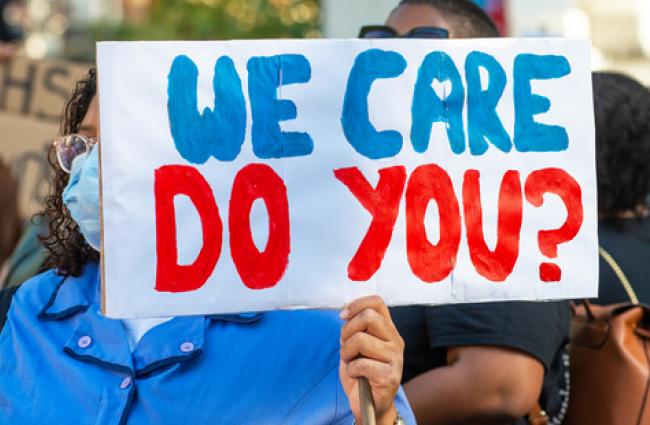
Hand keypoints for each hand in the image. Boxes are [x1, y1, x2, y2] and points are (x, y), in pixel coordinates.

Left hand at [339, 295, 403, 424]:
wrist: (370, 403)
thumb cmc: (362, 372)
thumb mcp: (354, 345)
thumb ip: (353, 328)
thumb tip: (345, 314)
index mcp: (388, 329)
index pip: (377, 302)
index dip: (356, 304)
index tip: (343, 316)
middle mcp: (395, 340)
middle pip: (369, 317)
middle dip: (348, 330)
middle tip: (346, 345)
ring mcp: (395, 358)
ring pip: (361, 339)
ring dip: (347, 352)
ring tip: (350, 362)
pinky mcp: (390, 376)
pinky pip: (361, 364)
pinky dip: (351, 370)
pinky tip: (357, 375)